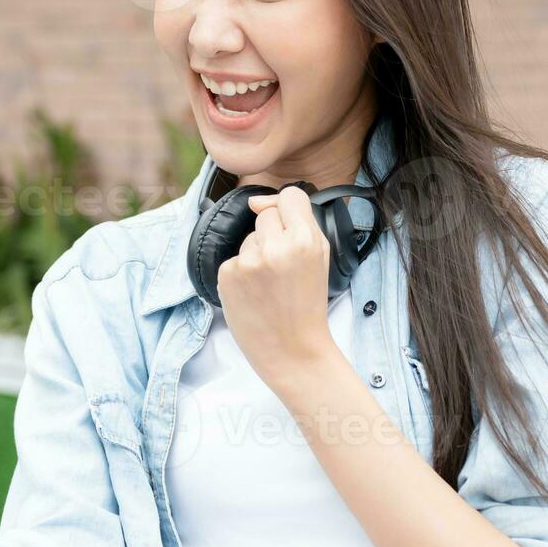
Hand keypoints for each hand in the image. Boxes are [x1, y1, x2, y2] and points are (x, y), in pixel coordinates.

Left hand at [217, 185, 338, 391]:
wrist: (293, 350)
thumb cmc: (308, 304)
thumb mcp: (320, 257)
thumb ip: (298, 222)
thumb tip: (258, 203)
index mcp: (305, 239)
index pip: (290, 196)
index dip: (288, 209)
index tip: (288, 225)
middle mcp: (275, 246)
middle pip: (266, 216)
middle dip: (272, 236)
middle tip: (283, 268)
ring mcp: (248, 261)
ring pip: (248, 238)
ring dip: (256, 255)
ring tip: (269, 285)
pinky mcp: (227, 275)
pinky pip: (233, 259)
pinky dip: (241, 273)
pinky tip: (253, 293)